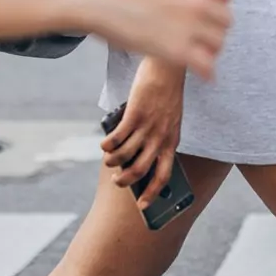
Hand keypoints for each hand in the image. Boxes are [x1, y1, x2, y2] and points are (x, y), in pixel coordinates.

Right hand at [81, 0, 232, 80]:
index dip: (217, 4)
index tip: (208, 13)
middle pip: (226, 20)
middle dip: (214, 28)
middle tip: (201, 36)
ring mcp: (190, 25)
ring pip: (219, 43)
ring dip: (209, 49)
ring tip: (197, 53)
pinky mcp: (178, 50)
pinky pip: (207, 65)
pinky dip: (207, 72)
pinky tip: (204, 74)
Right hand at [102, 59, 186, 209]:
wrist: (167, 69)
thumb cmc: (167, 94)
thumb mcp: (170, 120)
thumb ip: (159, 137)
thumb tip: (138, 155)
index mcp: (172, 141)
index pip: (164, 175)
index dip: (152, 194)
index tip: (142, 206)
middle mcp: (160, 137)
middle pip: (140, 170)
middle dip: (125, 181)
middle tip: (117, 180)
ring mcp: (148, 126)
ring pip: (125, 155)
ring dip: (112, 162)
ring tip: (107, 159)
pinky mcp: (135, 114)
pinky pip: (118, 137)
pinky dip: (108, 145)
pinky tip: (104, 145)